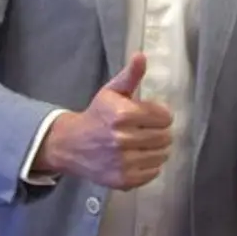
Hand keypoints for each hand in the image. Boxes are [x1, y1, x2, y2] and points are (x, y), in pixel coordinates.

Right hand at [34, 53, 172, 189]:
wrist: (71, 145)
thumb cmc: (97, 115)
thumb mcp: (112, 91)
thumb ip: (130, 75)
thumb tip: (141, 55)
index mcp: (122, 114)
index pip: (164, 116)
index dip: (161, 114)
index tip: (151, 114)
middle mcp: (123, 139)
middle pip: (166, 136)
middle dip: (161, 131)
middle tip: (148, 129)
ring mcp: (123, 162)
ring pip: (162, 154)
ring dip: (158, 148)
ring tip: (144, 143)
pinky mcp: (123, 180)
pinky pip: (154, 173)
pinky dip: (151, 165)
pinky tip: (139, 156)